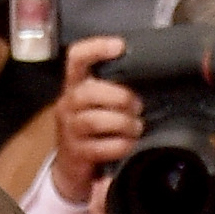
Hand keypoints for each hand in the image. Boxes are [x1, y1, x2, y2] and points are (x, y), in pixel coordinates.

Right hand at [51, 35, 142, 202]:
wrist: (71, 167)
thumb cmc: (92, 127)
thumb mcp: (97, 102)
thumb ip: (113, 86)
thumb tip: (147, 71)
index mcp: (74, 85)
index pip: (76, 57)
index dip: (96, 48)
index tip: (120, 46)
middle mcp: (67, 104)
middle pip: (88, 92)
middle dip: (119, 97)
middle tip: (138, 107)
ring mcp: (69, 129)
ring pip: (94, 120)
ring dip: (122, 123)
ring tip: (137, 127)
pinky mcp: (76, 153)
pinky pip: (100, 147)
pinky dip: (120, 145)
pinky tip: (130, 145)